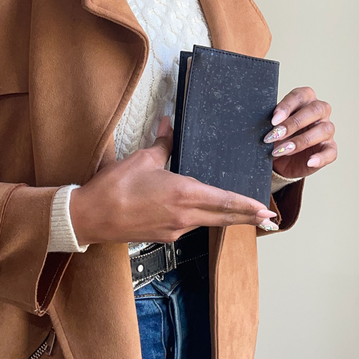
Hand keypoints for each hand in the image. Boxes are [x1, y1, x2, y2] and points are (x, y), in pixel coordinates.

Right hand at [69, 115, 277, 245]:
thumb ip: (162, 142)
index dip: (246, 205)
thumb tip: (170, 122)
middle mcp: (184, 216)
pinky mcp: (163, 236)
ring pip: (205, 221)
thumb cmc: (115, 187)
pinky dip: (198, 217)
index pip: (224, 201)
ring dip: (221, 216)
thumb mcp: (142, 159)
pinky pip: (188, 225)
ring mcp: (174, 229)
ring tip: (235, 211)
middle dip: (246, 216)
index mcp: (183, 194)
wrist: (91, 217)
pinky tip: (196, 210)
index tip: (265, 208)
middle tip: (267, 217)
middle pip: (222, 217)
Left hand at [264, 86, 336, 178]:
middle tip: (275, 134)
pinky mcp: (329, 149)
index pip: (300, 95)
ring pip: (324, 130)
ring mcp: (327, 131)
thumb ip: (272, 120)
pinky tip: (309, 162)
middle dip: (293, 123)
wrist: (281, 159)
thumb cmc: (278, 135)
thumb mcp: (272, 126)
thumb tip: (262, 122)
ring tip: (282, 150)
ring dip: (301, 141)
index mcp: (305, 100)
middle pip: (315, 109)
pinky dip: (321, 158)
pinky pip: (330, 152)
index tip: (273, 120)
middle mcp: (319, 112)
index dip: (287, 106)